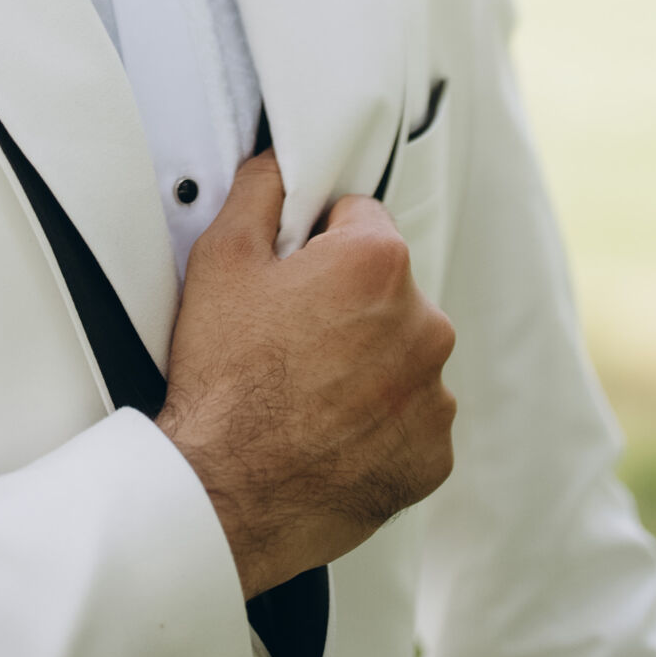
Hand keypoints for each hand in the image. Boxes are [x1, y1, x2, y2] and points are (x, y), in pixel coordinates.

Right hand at [156, 153, 455, 600]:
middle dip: (347, 304)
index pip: (360, 219)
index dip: (316, 244)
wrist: (225, 494)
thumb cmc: (223, 380)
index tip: (288, 280)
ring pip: (404, 354)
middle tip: (289, 340)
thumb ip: (260, 190)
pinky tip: (331, 430)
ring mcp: (435, 395)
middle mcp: (426, 323)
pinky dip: (381, 421)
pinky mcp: (435, 453)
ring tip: (306, 392)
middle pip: (387, 289)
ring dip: (369, 363)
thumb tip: (281, 161)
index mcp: (379, 263)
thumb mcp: (220, 260)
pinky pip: (414, 417)